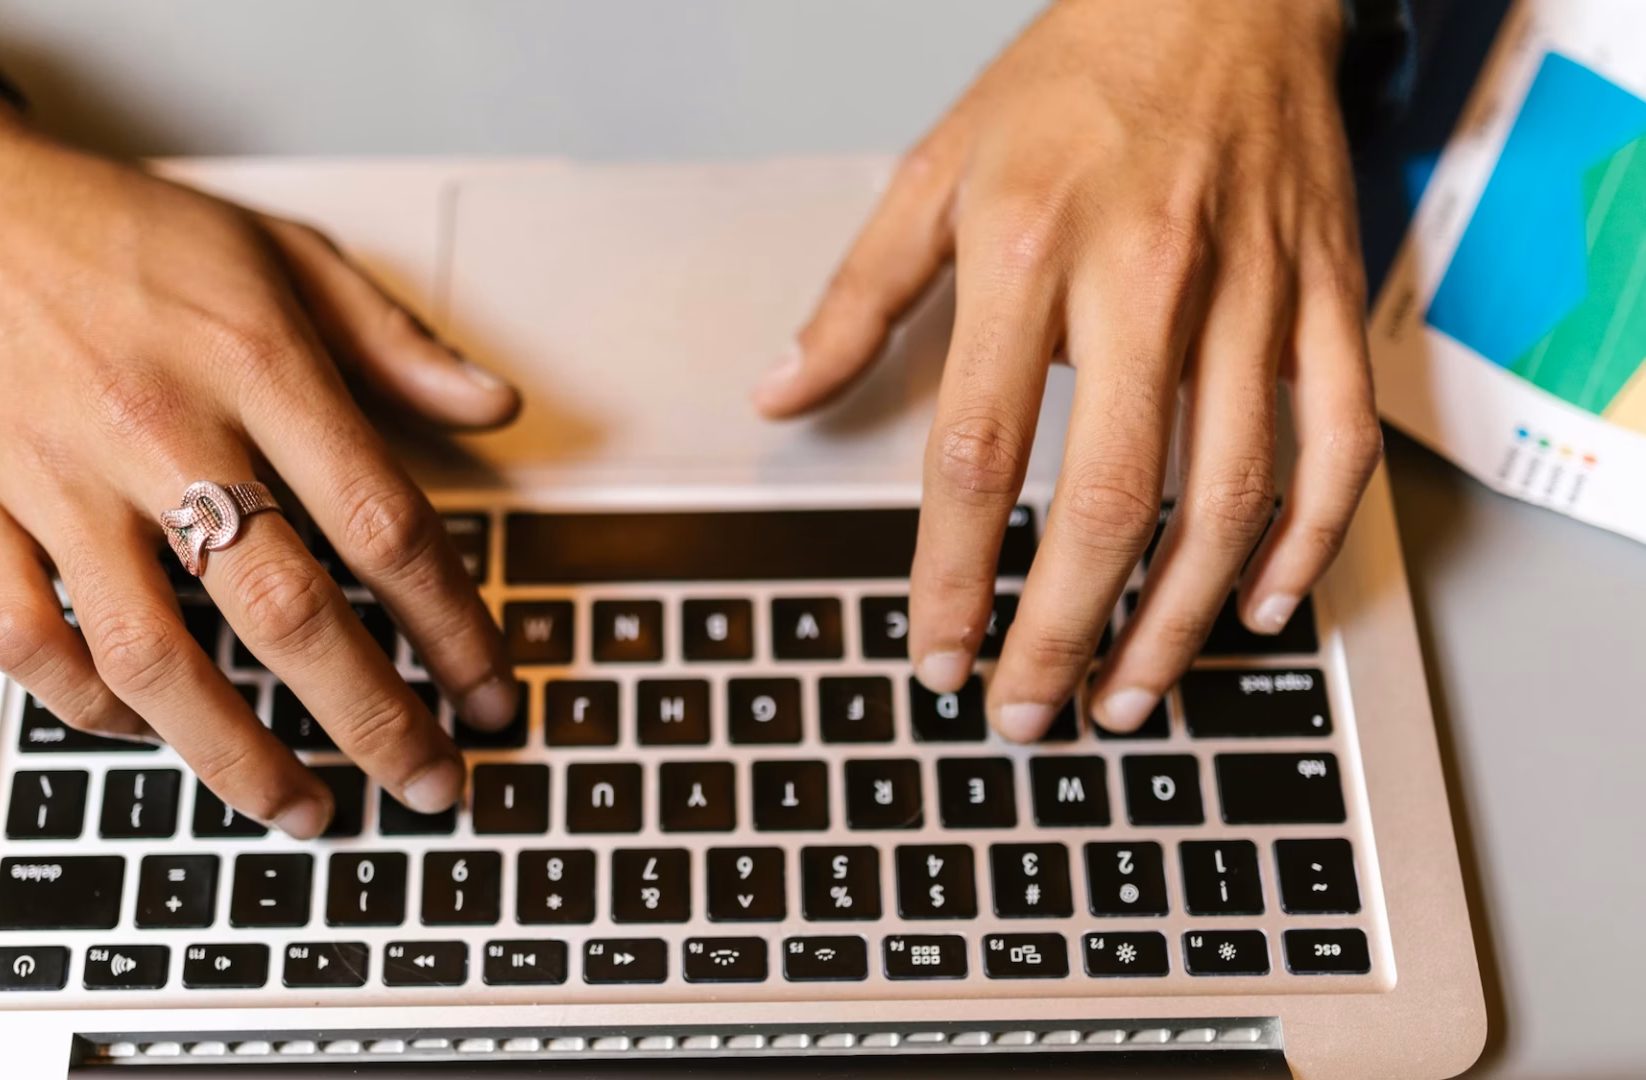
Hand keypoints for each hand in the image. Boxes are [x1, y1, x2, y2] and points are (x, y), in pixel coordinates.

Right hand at [0, 69, 520, 835]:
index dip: (453, 627)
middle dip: (376, 720)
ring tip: (307, 808)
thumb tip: (496, 408)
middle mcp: (159, 429)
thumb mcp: (283, 252)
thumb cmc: (120, 234)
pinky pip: (27, 644)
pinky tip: (151, 730)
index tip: (487, 693)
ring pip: (155, 656)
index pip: (384, 524)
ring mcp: (56, 480)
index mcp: (254, 363)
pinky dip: (90, 708)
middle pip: (288, 613)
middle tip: (430, 782)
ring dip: (240, 756)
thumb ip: (394, 342)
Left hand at [756, 0, 1381, 738]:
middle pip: (1107, 497)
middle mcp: (1143, 278)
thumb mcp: (936, 170)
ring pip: (1227, 491)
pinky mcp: (1323, 297)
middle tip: (1029, 713)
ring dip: (1176, 615)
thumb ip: (857, 298)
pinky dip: (1305, 539)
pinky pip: (1334, 443)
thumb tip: (780, 394)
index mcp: (1025, 249)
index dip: (952, 572)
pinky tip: (1258, 605)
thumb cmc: (1074, 79)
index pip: (978, 451)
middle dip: (1063, 632)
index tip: (934, 653)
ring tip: (1131, 695)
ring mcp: (1248, 291)